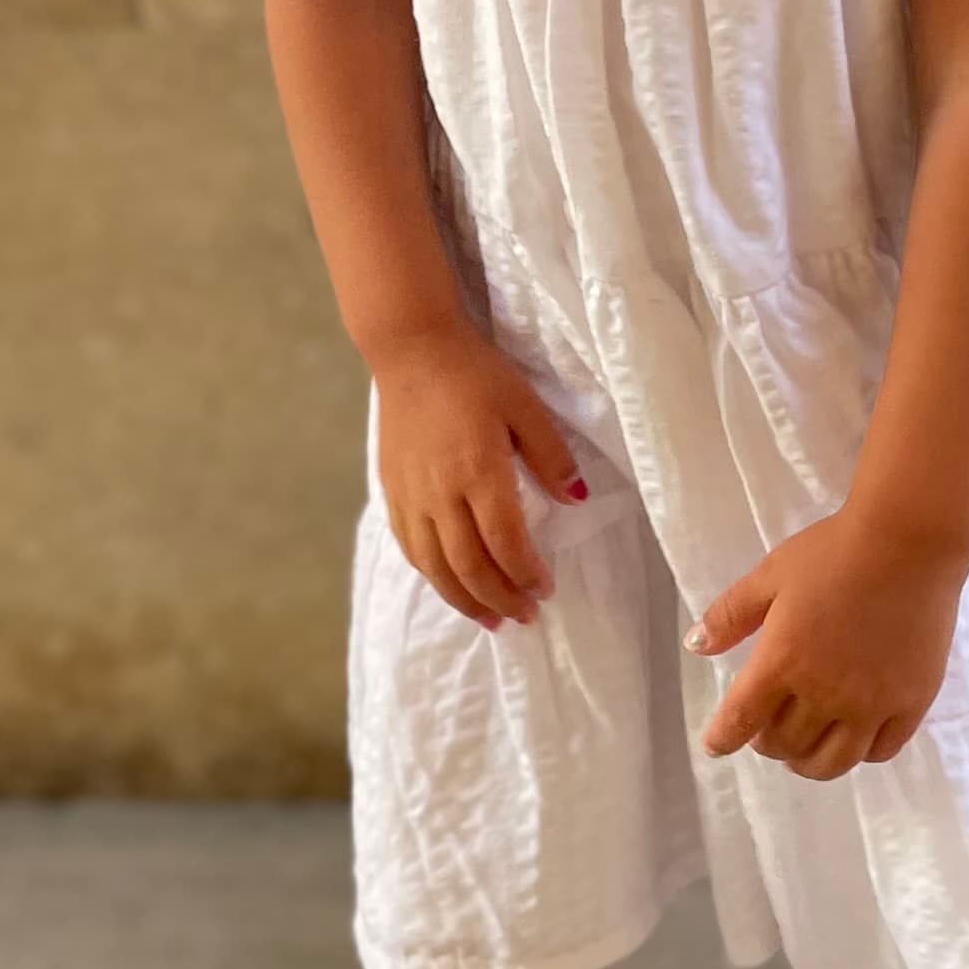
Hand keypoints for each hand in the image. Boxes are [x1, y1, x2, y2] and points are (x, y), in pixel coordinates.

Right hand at [367, 320, 590, 630]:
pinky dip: (433, 576)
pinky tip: (450, 585)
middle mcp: (440, 493)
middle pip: (469, 566)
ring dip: (465, 600)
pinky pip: (411, 549)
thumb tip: (577, 499)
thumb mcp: (525, 405)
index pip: (505, 542)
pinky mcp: (392, 491)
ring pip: (435, 567)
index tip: (546, 590)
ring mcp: (411, 496)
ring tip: (490, 619)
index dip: (526, 574)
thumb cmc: (474, 374)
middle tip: (525, 616)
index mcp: (478, 471)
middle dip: (500, 598)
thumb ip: (551, 455)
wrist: (411, 349)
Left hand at [687, 503, 968, 780]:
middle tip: (766, 729)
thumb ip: (730, 614)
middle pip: (785, 745)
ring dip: (808, 762)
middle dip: (766, 743)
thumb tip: (696, 646)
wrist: (908, 543)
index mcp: (781, 662)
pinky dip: (860, 753)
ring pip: (832, 763)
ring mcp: (871, 705)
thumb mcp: (771, 574)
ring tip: (804, 751)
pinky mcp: (911, 704)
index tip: (717, 744)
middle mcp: (823, 694)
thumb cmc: (833, 552)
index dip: (722, 739)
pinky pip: (880, 751)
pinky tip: (854, 737)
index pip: (741, 720)